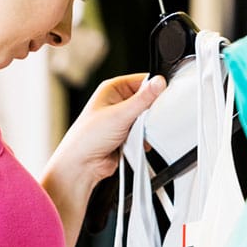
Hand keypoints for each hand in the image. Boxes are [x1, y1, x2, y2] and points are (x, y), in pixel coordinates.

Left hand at [46, 73, 165, 188]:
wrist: (82, 166)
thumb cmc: (87, 138)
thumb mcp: (119, 114)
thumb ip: (142, 99)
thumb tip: (158, 82)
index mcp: (112, 89)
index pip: (142, 81)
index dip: (154, 88)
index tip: (164, 96)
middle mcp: (117, 102)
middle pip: (147, 101)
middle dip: (150, 112)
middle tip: (147, 118)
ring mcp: (122, 119)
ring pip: (147, 119)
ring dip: (146, 127)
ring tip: (137, 133)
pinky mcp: (127, 135)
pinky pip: (144, 133)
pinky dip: (144, 139)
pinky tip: (137, 143)